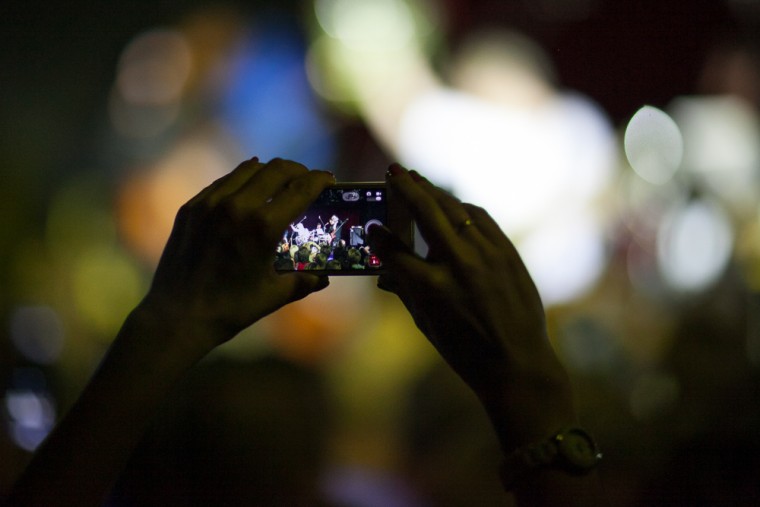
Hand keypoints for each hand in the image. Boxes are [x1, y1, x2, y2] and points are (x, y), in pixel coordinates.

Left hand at [141, 157, 334, 350]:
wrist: (177, 317)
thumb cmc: (230, 309)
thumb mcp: (274, 296)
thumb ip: (303, 282)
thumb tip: (323, 278)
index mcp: (263, 227)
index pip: (300, 189)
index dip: (319, 179)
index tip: (329, 179)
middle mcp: (237, 207)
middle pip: (276, 169)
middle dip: (297, 170)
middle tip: (306, 180)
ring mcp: (210, 203)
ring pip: (248, 169)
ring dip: (269, 171)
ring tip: (279, 182)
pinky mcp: (191, 207)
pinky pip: (223, 182)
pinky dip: (242, 180)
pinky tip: (248, 189)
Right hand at [370, 164, 575, 449]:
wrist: (517, 362)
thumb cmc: (465, 351)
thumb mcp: (425, 323)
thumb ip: (404, 288)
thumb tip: (385, 263)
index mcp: (431, 287)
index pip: (395, 250)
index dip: (380, 237)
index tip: (372, 225)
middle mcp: (458, 264)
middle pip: (425, 212)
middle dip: (405, 188)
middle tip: (392, 171)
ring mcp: (487, 255)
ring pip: (454, 209)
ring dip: (433, 191)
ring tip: (416, 180)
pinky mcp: (508, 252)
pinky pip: (481, 218)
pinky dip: (462, 208)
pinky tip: (451, 204)